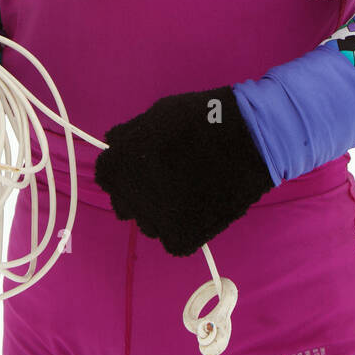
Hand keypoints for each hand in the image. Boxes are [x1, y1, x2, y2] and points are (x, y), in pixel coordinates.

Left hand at [93, 86, 274, 256]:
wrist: (248, 138)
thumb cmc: (200, 119)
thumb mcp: (156, 115)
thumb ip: (129, 135)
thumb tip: (114, 145)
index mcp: (119, 164)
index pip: (106, 176)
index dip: (123, 169)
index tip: (141, 164)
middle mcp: (130, 195)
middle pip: (123, 202)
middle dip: (138, 190)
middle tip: (166, 177)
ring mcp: (155, 220)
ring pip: (147, 222)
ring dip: (159, 211)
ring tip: (186, 191)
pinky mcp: (180, 238)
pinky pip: (170, 239)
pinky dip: (181, 228)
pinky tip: (197, 206)